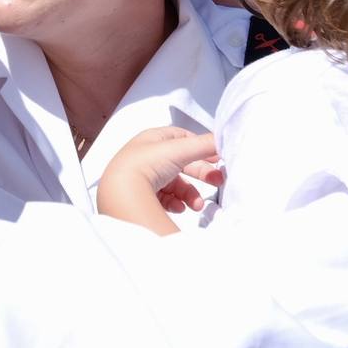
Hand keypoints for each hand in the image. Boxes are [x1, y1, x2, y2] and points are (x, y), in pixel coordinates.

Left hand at [100, 127, 222, 215]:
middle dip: (201, 174)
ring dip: (189, 194)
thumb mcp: (180, 150)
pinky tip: (179, 208)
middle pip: (182, 163)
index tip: (217, 158)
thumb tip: (225, 140)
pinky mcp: (140, 196)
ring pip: (174, 184)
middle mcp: (147, 156)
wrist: (121, 194)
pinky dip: (174, 203)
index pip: (182, 139)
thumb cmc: (145, 165)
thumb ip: (206, 144)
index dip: (201, 147)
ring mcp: (143, 176)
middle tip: (218, 182)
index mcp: (154, 139)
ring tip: (196, 205)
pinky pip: (163, 199)